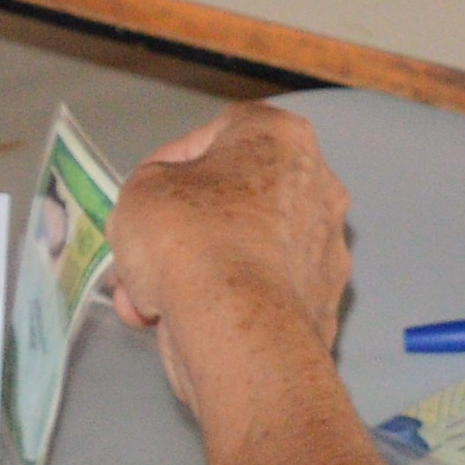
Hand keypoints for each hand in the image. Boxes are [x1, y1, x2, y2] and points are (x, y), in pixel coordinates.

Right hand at [103, 105, 354, 392]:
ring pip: (241, 253)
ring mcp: (325, 250)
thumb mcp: (140, 191)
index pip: (218, 135)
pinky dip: (220, 305)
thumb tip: (165, 205)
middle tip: (139, 256)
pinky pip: (257, 294)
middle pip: (231, 201)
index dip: (170, 164)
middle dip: (179, 231)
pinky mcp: (321, 304)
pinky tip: (175, 324)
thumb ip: (151, 186)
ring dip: (191, 274)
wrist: (236, 329)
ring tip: (142, 301)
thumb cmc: (189, 238)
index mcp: (283, 139)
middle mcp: (318, 187)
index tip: (145, 197)